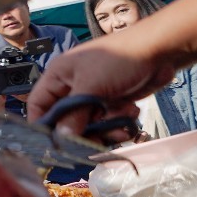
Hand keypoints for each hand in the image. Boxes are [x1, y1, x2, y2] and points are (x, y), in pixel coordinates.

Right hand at [26, 40, 172, 135]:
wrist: (158, 51)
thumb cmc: (118, 60)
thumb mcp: (92, 86)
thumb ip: (74, 114)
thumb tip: (60, 139)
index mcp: (58, 76)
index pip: (38, 104)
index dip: (41, 125)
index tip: (50, 145)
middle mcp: (72, 87)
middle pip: (66, 120)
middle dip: (82, 130)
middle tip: (97, 138)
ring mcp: (93, 95)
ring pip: (89, 125)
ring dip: (106, 128)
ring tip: (121, 121)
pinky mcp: (111, 102)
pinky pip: (108, 123)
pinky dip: (119, 123)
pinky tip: (130, 113)